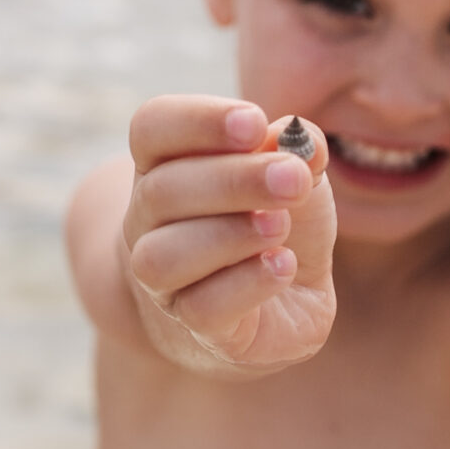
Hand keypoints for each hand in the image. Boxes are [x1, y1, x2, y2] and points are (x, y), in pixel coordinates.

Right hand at [123, 97, 335, 370]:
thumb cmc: (272, 223)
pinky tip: (283, 266)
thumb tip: (301, 141)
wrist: (271, 311)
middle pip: (162, 191)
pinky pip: (201, 308)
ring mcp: (164, 281)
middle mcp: (148, 221)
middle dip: (235, 180)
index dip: (197, 120)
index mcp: (165, 166)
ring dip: (230, 234)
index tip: (255, 122)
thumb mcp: (294, 178)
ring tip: (280, 227)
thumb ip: (298, 151)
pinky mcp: (196, 328)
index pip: (151, 128)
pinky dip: (248, 283)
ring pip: (163, 256)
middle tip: (294, 178)